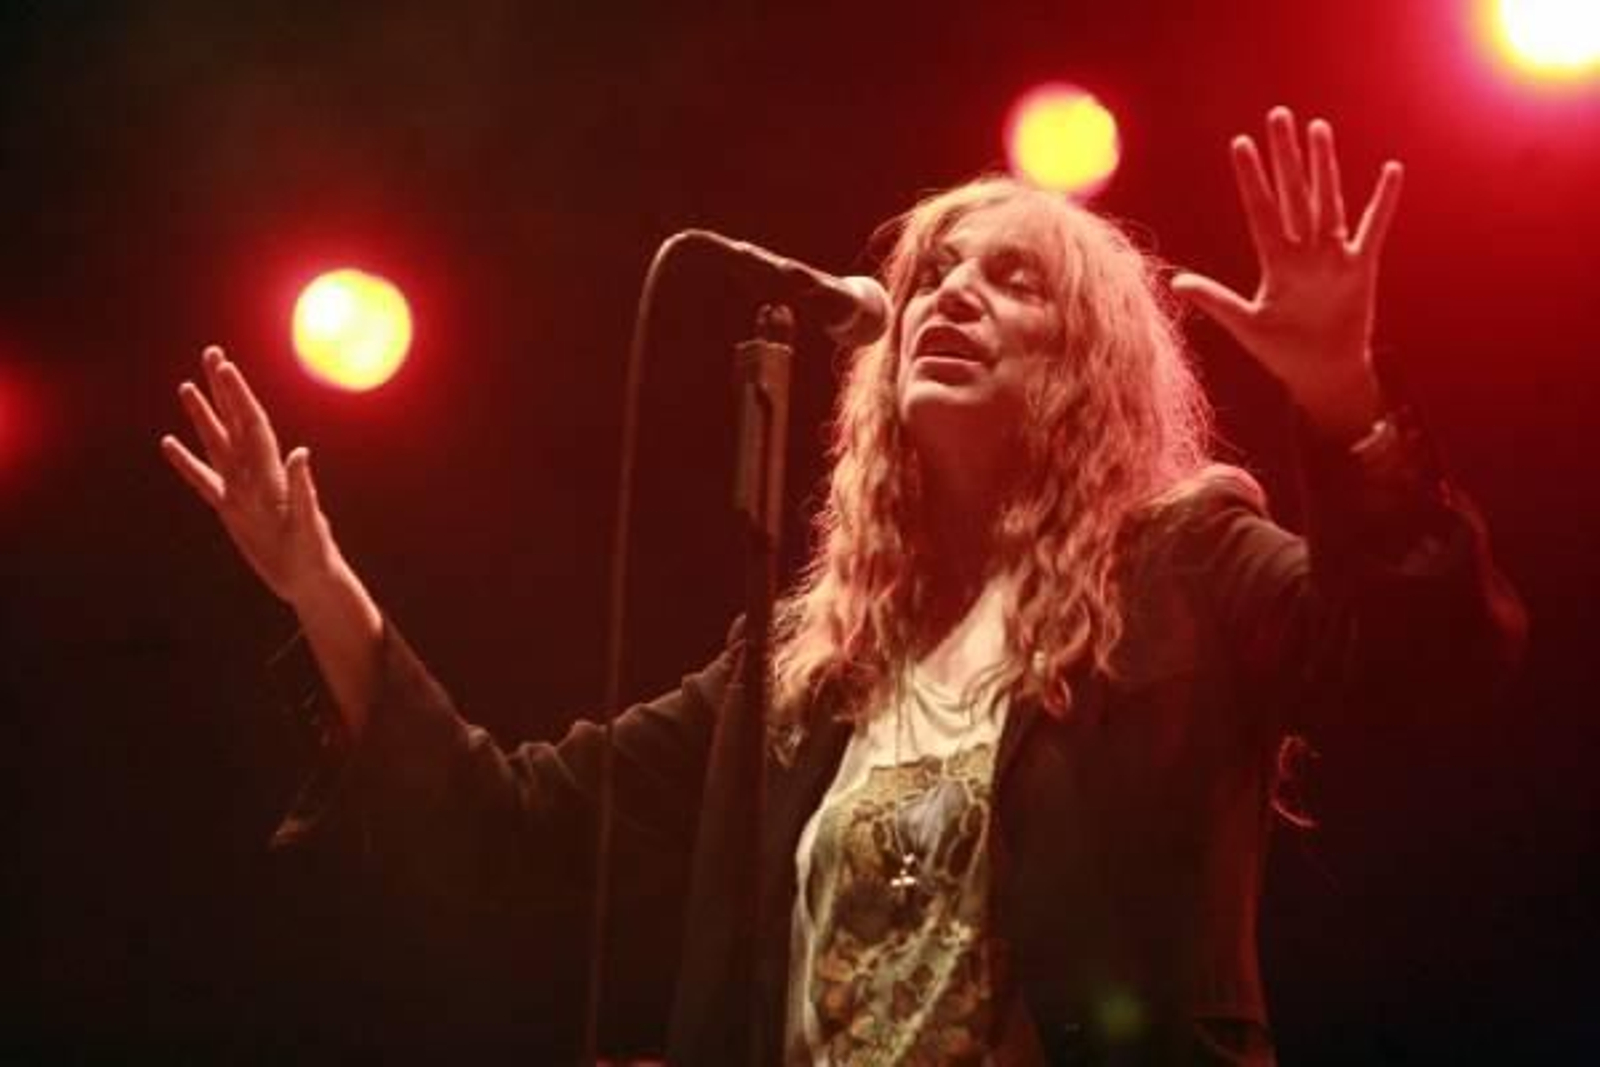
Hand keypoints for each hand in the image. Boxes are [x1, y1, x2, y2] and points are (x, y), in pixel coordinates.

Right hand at [161, 346, 337, 605]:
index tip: (226, 366)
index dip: (239, 395)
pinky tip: (169, 444)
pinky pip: (204, 481)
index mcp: (273, 474)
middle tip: (212, 353)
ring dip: (203, 416)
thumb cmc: (314, 555)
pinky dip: (186, 463)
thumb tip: (301, 453)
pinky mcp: (232, 511)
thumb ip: (303, 490)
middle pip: (235, 423)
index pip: (253, 425)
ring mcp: (242, 490)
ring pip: (217, 444)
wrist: (308, 580)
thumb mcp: (308, 525)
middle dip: (224, 389)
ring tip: (186, 386)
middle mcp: (256, 475)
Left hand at [1171, 106, 1402, 440]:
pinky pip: (1373, 229)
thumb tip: (1175, 281)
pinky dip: (1382, 202)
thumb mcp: (1244, 323)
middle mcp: (1303, 251)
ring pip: (1327, 201)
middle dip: (1286, 156)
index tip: (1241, 143)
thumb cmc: (1282, 350)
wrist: (1322, 373)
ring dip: (1324, 167)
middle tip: (1279, 115)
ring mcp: (1332, 257)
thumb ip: (1214, 300)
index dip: (1252, 178)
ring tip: (1319, 129)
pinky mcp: (1361, 268)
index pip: (1260, 209)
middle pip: (1293, 193)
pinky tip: (1390, 171)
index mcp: (1275, 262)